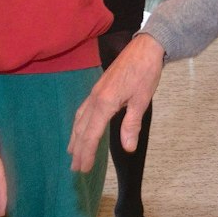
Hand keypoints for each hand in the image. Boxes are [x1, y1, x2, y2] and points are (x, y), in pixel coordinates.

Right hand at [69, 33, 166, 171]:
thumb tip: (127, 148)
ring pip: (80, 119)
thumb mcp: (142, 100)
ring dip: (75, 138)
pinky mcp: (99, 88)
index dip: (87, 153)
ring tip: (72, 153)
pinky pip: (83, 110)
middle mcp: (95, 98)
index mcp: (105, 103)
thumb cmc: (145, 72)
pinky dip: (79, 123)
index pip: (91, 134)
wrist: (145, 48)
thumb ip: (131, 124)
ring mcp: (95, 93)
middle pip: (82, 129)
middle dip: (78, 150)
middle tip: (74, 169)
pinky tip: (80, 128)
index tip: (83, 169)